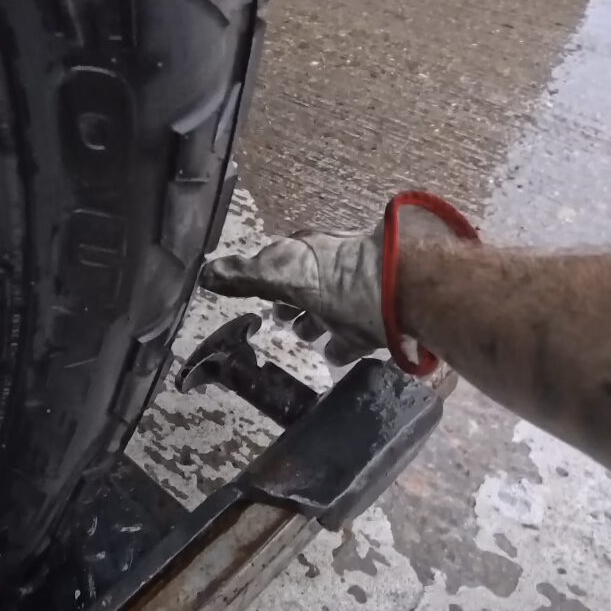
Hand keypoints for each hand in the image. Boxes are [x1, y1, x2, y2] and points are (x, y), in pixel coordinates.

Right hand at [197, 206, 459, 365]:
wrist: (406, 291)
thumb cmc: (341, 279)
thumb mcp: (285, 275)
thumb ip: (246, 277)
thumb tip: (205, 274)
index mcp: (308, 254)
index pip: (278, 264)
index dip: (261, 279)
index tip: (249, 294)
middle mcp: (332, 271)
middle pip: (305, 288)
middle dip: (290, 301)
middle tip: (277, 319)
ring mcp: (356, 298)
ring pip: (329, 311)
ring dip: (315, 322)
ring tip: (304, 337)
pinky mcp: (377, 324)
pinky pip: (353, 337)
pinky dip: (339, 346)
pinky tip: (332, 356)